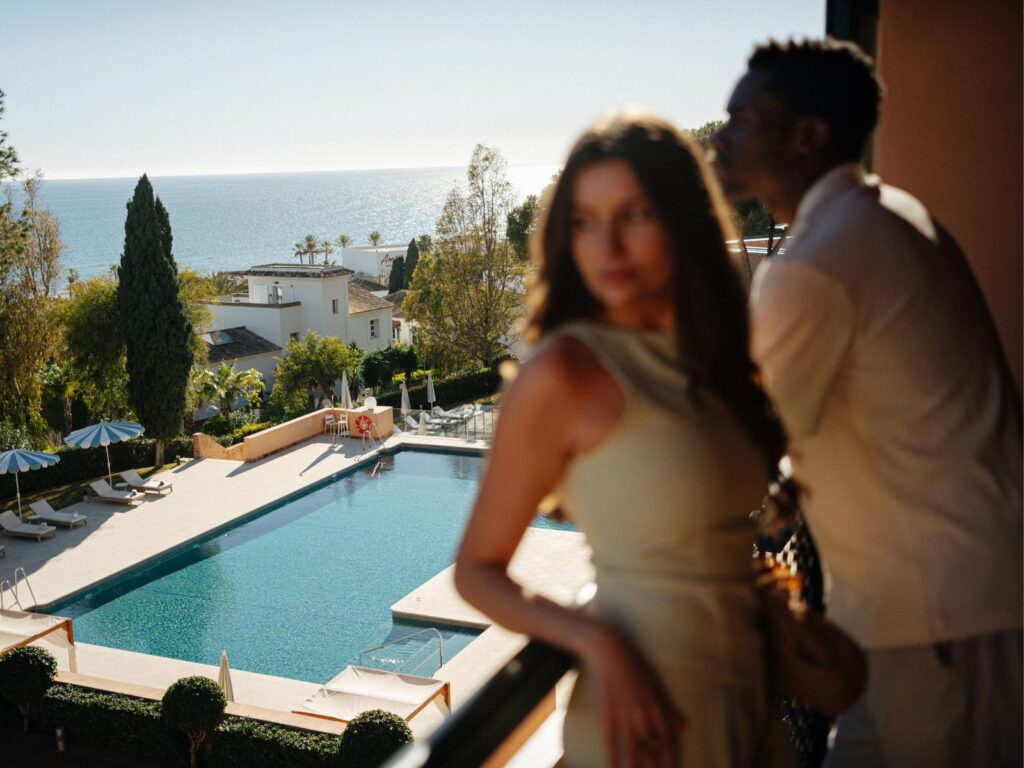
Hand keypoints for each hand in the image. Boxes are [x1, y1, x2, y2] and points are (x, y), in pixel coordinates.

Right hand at [579, 622, 684, 767]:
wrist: (610, 651)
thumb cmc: (635, 666)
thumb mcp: (656, 685)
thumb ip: (669, 708)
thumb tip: (683, 727)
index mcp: (658, 707)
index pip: (669, 741)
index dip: (672, 759)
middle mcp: (645, 715)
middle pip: (653, 749)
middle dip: (654, 767)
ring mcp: (626, 716)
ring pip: (634, 750)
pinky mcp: (608, 715)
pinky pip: (613, 743)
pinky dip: (615, 759)